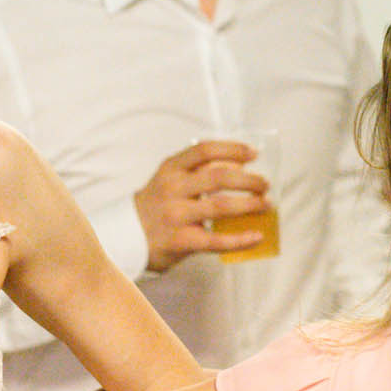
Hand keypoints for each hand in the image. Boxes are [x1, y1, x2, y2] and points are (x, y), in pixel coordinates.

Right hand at [134, 141, 270, 271]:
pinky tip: (256, 236)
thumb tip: (239, 168)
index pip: (204, 150)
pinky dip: (241, 239)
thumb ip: (195, 172)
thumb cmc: (154, 207)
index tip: (253, 154)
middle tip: (264, 185)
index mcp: (170, 169)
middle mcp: (172, 189)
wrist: (124, 237)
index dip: (233, 149)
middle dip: (249, 180)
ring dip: (250, 204)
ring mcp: (176, 215)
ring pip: (221, 206)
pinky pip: (217, 240)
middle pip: (219, 177)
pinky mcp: (181, 240)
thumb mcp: (167, 180)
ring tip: (266, 205)